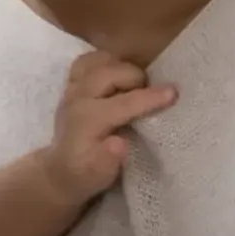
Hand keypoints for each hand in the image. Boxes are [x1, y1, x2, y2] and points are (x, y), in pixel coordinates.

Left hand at [43, 51, 176, 203]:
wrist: (60, 171)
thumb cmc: (86, 173)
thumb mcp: (98, 175)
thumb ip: (109, 160)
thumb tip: (120, 143)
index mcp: (88, 119)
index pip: (124, 102)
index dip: (151, 97)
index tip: (174, 92)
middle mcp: (78, 98)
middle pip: (111, 72)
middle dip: (137, 78)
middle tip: (152, 93)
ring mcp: (72, 89)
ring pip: (97, 61)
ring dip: (120, 66)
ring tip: (135, 83)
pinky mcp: (70, 85)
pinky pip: (87, 62)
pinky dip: (105, 62)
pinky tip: (117, 74)